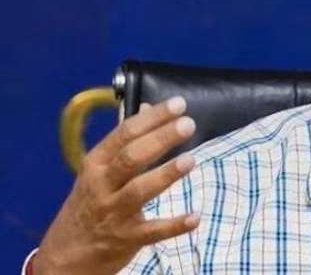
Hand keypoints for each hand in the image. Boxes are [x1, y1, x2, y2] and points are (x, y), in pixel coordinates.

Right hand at [34, 97, 199, 274]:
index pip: (124, 134)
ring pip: (139, 191)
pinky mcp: (127, 238)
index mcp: (96, 163)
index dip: (152, 118)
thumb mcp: (99, 169)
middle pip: (131, 158)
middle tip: (187, 124)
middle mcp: (102, 185)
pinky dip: (174, 225)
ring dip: (165, 175)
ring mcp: (113, 212)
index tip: (179, 104)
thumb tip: (149, 107)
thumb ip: (125, 140)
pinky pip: (152, 232)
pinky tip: (195, 217)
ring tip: (190, 160)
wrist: (66, 254)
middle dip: (160, 139)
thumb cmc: (89, 202)